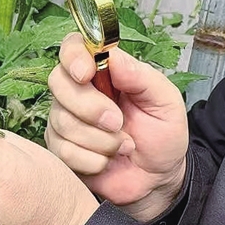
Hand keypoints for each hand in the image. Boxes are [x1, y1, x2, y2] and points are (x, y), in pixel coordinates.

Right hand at [46, 34, 188, 222]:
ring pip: (62, 121)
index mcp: (105, 71)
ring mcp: (67, 120)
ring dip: (100, 139)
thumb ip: (141, 77)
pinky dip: (93, 160)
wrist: (159, 177)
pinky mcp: (62, 150)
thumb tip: (112, 56)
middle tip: (118, 122)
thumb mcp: (165, 101)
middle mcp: (80, 91)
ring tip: (124, 144)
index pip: (74, 47)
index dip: (73, 56)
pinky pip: (64, 151)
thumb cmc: (163, 134)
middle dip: (90, 107)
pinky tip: (109, 160)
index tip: (86, 74)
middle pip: (59, 82)